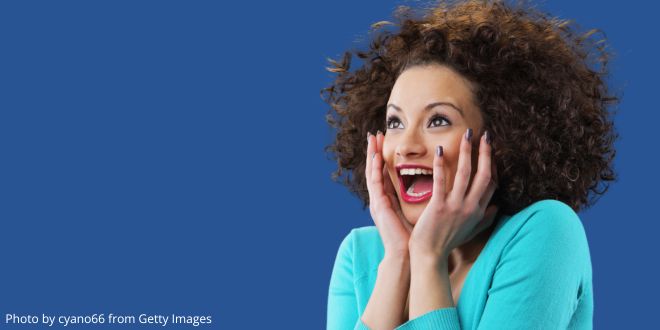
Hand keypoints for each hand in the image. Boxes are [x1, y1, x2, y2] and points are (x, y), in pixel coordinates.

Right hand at [366, 131, 412, 255]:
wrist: (406, 255)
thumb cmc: (415, 238)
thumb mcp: (418, 213)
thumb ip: (423, 200)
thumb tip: (438, 190)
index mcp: (389, 201)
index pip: (385, 174)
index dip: (385, 158)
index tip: (386, 142)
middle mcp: (381, 199)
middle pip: (376, 170)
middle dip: (375, 151)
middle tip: (376, 133)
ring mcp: (377, 202)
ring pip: (372, 173)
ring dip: (372, 154)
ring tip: (372, 138)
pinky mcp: (378, 206)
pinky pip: (375, 183)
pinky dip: (374, 169)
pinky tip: (376, 157)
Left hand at [409, 129, 497, 259]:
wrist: (430, 255)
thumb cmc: (448, 242)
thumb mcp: (471, 231)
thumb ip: (485, 219)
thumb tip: (497, 208)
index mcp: (478, 211)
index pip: (491, 183)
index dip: (492, 165)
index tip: (489, 149)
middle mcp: (470, 207)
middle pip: (483, 175)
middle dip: (485, 153)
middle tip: (485, 135)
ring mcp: (455, 206)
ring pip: (465, 173)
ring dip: (467, 151)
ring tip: (466, 134)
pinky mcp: (438, 206)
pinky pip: (441, 181)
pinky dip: (440, 164)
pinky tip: (439, 150)